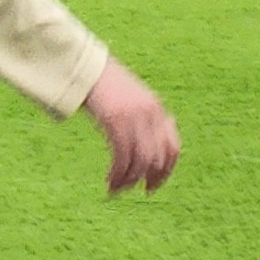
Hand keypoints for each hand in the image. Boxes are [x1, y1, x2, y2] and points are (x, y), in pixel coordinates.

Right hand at [83, 59, 177, 193]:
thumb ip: (143, 121)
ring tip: (116, 189)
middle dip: (146, 179)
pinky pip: (122, 157)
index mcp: (158, 109)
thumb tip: (145, 152)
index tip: (153, 185)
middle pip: (157, 158)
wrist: (87, 68)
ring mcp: (134, 117)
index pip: (173, 148)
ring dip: (129, 181)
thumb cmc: (105, 87)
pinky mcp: (115, 120)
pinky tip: (109, 181)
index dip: (166, 171)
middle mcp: (151, 114)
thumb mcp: (132, 102)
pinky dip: (117, 174)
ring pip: (140, 162)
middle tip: (134, 190)